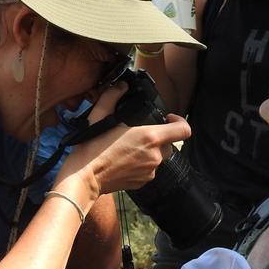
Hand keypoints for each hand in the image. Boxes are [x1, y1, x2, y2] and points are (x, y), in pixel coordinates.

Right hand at [58, 86, 191, 196]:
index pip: (183, 130)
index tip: (168, 119)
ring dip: (149, 151)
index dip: (179, 122)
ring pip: (158, 158)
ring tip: (129, 147)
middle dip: (159, 138)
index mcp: (150, 138)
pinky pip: (149, 170)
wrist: (84, 177)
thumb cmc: (92, 148)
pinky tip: (125, 160)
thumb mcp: (99, 116)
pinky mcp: (143, 182)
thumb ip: (112, 97)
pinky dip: (142, 164)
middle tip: (140, 134)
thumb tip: (120, 86)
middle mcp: (155, 156)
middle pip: (169, 144)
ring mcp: (150, 171)